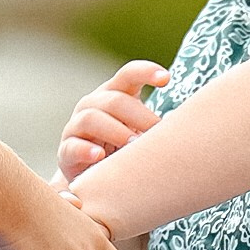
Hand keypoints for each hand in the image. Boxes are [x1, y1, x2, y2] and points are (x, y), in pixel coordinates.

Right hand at [55, 60, 168, 182]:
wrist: (93, 177)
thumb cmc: (124, 149)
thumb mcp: (140, 131)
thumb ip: (156, 125)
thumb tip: (184, 125)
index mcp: (114, 94)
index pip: (128, 75)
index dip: (145, 72)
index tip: (166, 79)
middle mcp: (92, 105)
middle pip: (114, 100)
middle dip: (138, 115)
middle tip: (157, 132)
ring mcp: (76, 127)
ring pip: (91, 118)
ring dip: (116, 130)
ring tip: (133, 144)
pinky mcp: (66, 152)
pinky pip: (73, 146)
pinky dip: (86, 150)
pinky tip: (100, 156)